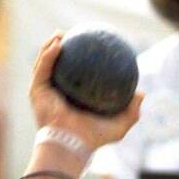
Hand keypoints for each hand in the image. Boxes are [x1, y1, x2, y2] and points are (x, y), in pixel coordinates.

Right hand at [29, 32, 143, 152]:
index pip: (75, 76)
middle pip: (56, 66)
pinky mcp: (36, 91)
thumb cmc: (93, 138)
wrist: (72, 145)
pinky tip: (58, 43)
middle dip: (60, 48)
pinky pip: (42, 68)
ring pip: (44, 63)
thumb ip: (132, 111)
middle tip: (73, 35)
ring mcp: (45, 92)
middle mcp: (57, 94)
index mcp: (72, 99)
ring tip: (61, 34)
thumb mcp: (119, 125)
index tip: (89, 45)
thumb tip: (142, 93)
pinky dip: (48, 54)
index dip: (80, 59)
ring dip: (50, 45)